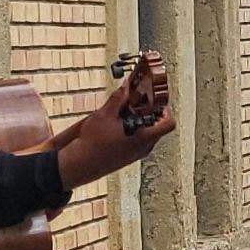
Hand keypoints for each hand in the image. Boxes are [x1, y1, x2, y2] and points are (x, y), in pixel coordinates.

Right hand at [61, 57, 174, 182]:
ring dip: (142, 122)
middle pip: (158, 127)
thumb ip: (118, 98)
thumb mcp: (105, 114)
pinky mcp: (128, 158)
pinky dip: (134, 131)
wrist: (80, 164)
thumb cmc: (93, 142)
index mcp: (144, 138)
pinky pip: (139, 142)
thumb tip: (127, 85)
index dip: (166, 109)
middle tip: (139, 102)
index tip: (156, 100)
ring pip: (148, 135)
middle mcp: (144, 148)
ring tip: (126, 112)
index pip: (169, 123)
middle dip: (151, 112)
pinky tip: (119, 125)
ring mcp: (136, 155)